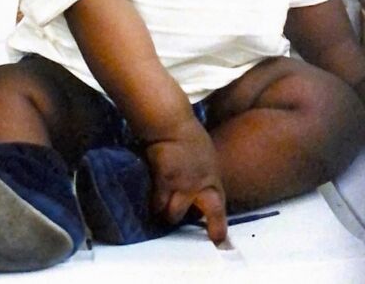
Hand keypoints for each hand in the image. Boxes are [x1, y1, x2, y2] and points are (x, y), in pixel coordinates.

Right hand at [144, 119, 226, 244]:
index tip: (218, 241)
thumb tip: (200, 192)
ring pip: (168, 213)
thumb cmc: (190, 137)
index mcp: (211, 180)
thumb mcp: (207, 158)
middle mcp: (197, 187)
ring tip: (158, 205)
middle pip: (189, 217)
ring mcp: (179, 185)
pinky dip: (149, 201)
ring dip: (162, 211)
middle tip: (173, 214)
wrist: (171, 124)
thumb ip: (205, 178)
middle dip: (179, 218)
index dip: (217, 228)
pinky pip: (153, 201)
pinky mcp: (161, 181)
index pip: (217, 210)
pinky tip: (146, 196)